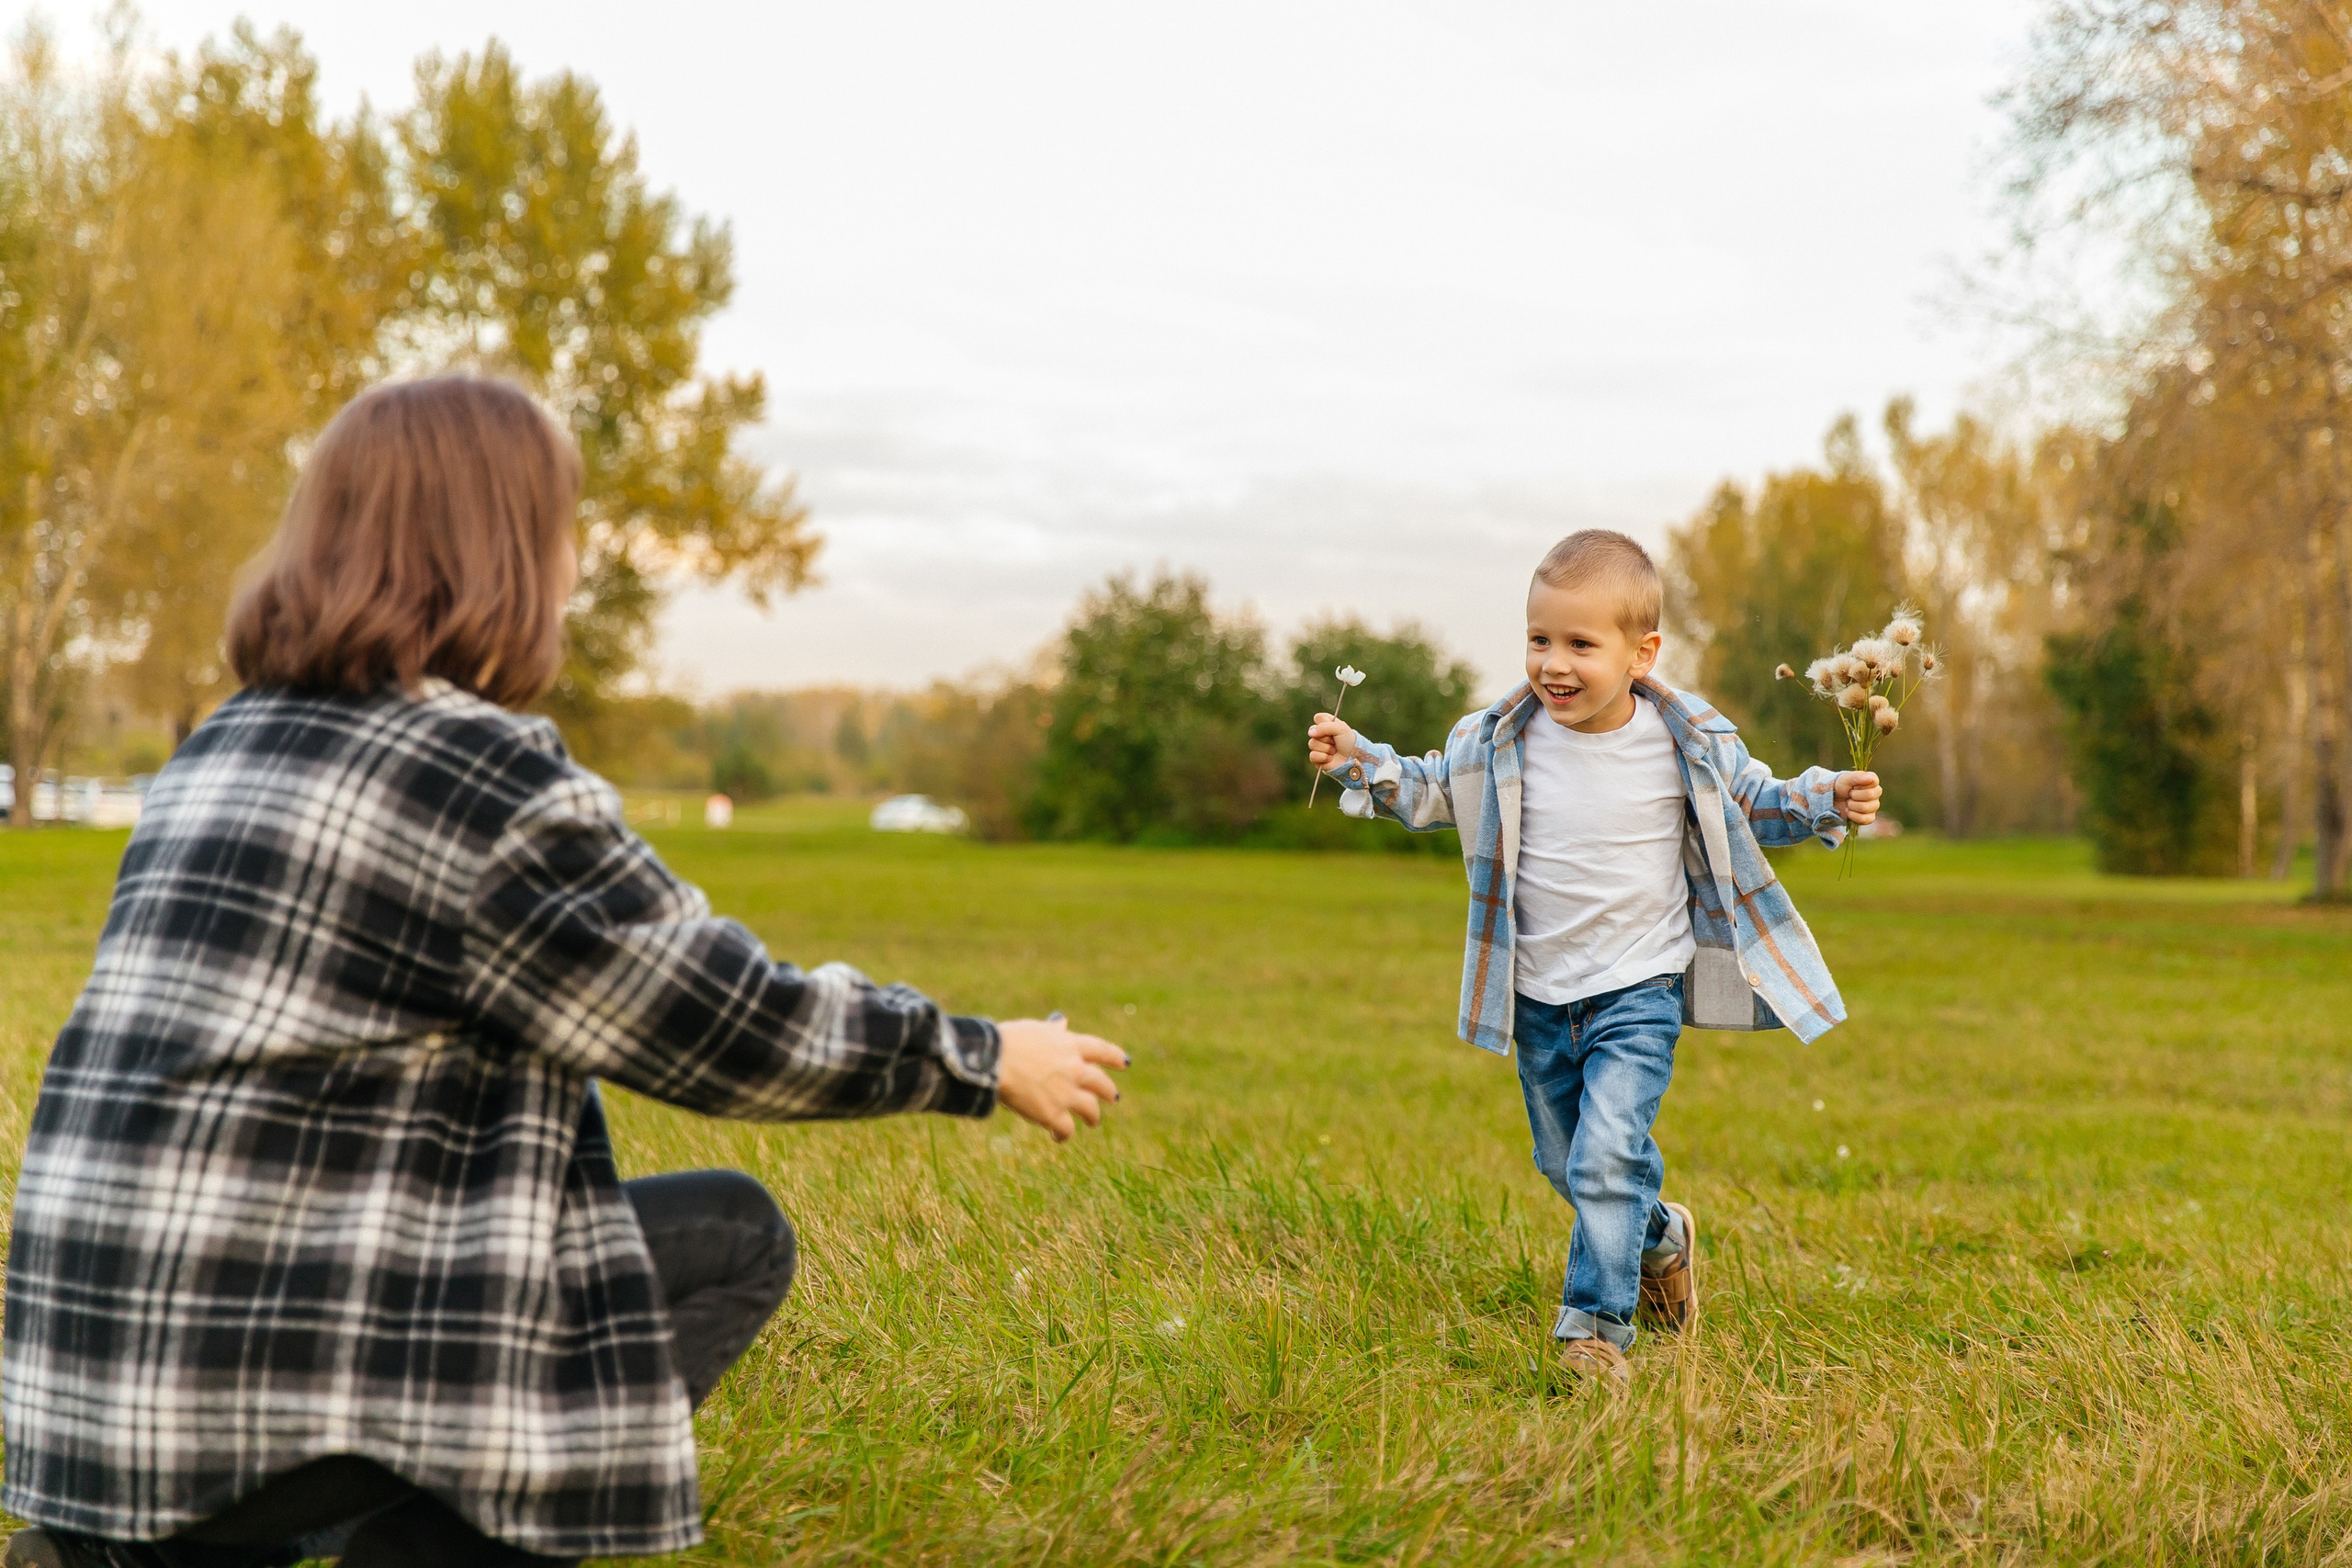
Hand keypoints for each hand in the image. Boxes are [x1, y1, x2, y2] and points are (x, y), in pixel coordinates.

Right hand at [995, 1017, 1127, 1140]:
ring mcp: (1066, 1093)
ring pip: (1091, 1109)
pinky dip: (1064, 1134)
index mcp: (1070, 1045)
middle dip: (1108, 1091)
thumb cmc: (1007, 1041)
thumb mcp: (1035, 1029)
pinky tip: (1059, 1137)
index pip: (1101, 1050)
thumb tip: (1061, 1022)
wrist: (993, 1061)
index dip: (1114, 1057)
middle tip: (1113, 1097)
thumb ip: (1052, 1030)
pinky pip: (1066, 1129)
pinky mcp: (1053, 1114)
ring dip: (1093, 1116)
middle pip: (1101, 1083)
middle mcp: (1074, 1069)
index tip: (1125, 1062)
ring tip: (1092, 1120)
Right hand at [1307, 713, 1359, 772]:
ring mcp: (1318, 747)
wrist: (1353, 758)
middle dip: (1325, 738)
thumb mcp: (1340, 728)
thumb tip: (1310, 734)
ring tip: (1334, 750)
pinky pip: (1312, 756)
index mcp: (1327, 724)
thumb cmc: (1349, 742)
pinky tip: (1330, 758)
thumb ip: (1324, 727)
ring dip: (1326, 748)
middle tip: (1335, 741)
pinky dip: (1323, 757)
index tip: (1333, 727)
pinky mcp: (1317, 759)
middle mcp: (1321, 735)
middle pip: (1312, 731)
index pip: (1318, 718)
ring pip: (1312, 744)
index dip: (1323, 723)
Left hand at [1835, 770, 1881, 826]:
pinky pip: (1864, 819)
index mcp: (1873, 781)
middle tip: (1849, 794)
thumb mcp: (1846, 778)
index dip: (1860, 785)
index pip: (1873, 782)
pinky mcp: (1869, 817)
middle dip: (1854, 795)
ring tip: (1848, 802)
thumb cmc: (1841, 786)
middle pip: (1869, 795)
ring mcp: (1874, 806)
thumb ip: (1857, 776)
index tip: (1853, 786)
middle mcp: (1876, 793)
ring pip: (1865, 808)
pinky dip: (1853, 816)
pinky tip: (1848, 811)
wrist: (1833, 799)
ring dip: (1851, 805)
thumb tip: (1869, 778)